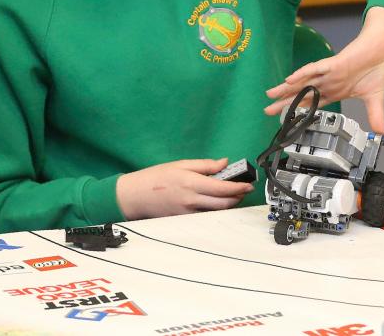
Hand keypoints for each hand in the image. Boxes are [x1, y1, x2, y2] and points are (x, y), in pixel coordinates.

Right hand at [116, 158, 253, 219]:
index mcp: (191, 183)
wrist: (135, 196)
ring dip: (229, 204)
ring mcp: (188, 213)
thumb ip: (205, 165)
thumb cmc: (156, 177)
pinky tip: (218, 202)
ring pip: (216, 212)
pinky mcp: (184, 220)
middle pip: (224, 203)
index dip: (239, 187)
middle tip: (245, 189)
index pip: (222, 188)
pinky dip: (216, 210)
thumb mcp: (181, 164)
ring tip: (234, 195)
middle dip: (238, 197)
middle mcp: (191, 200)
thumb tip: (224, 163)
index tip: (248, 184)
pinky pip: (206, 216)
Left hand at [265, 6, 383, 133]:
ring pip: (304, 82)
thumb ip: (376, 116)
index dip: (299, 111)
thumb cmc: (377, 67)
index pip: (313, 104)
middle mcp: (329, 82)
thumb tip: (381, 133)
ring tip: (271, 94)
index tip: (285, 119)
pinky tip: (290, 79)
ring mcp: (330, 73)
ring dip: (287, 88)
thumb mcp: (375, 97)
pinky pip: (315, 68)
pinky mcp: (335, 63)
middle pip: (303, 94)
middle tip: (267, 110)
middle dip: (285, 102)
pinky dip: (303, 74)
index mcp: (336, 91)